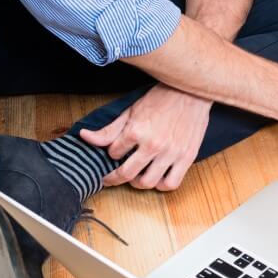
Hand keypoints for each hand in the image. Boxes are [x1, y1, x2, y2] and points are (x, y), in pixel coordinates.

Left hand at [80, 85, 211, 190]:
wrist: (191, 92)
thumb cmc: (162, 99)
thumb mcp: (131, 111)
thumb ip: (109, 130)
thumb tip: (85, 137)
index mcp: (136, 131)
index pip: (114, 153)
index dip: (112, 153)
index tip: (116, 152)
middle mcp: (152, 144)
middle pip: (127, 173)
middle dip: (115, 177)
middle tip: (112, 178)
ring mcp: (171, 152)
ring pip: (148, 182)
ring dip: (138, 182)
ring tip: (137, 176)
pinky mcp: (187, 157)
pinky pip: (171, 183)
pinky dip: (162, 185)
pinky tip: (158, 178)